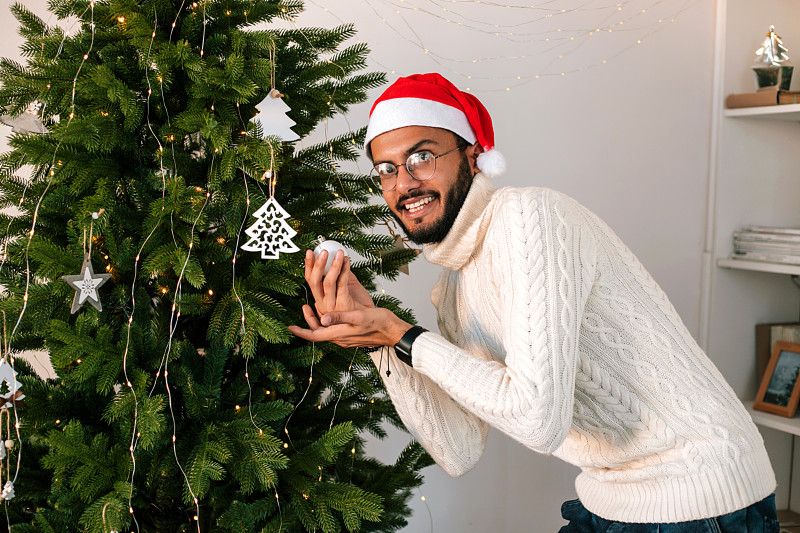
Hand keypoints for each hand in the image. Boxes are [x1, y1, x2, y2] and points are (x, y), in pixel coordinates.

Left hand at [288, 306, 411, 348]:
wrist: (394, 331)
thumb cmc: (379, 323)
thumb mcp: (359, 317)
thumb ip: (340, 317)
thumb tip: (323, 318)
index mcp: (339, 334)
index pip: (315, 335)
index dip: (301, 331)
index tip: (289, 327)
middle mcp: (340, 338)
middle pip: (318, 332)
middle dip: (308, 322)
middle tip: (302, 309)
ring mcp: (346, 338)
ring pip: (326, 330)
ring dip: (317, 320)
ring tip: (311, 307)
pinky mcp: (352, 335)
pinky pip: (334, 329)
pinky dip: (328, 320)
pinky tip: (330, 311)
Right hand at [305, 249, 373, 318]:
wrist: (372, 320)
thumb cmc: (359, 305)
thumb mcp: (347, 287)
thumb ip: (341, 275)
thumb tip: (338, 259)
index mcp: (321, 299)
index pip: (310, 281)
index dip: (309, 266)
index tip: (309, 252)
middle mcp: (323, 304)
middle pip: (314, 282)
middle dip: (317, 264)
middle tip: (322, 251)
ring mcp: (333, 306)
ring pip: (328, 282)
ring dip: (333, 265)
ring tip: (339, 253)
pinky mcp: (344, 305)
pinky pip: (342, 284)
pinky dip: (344, 270)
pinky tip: (347, 261)